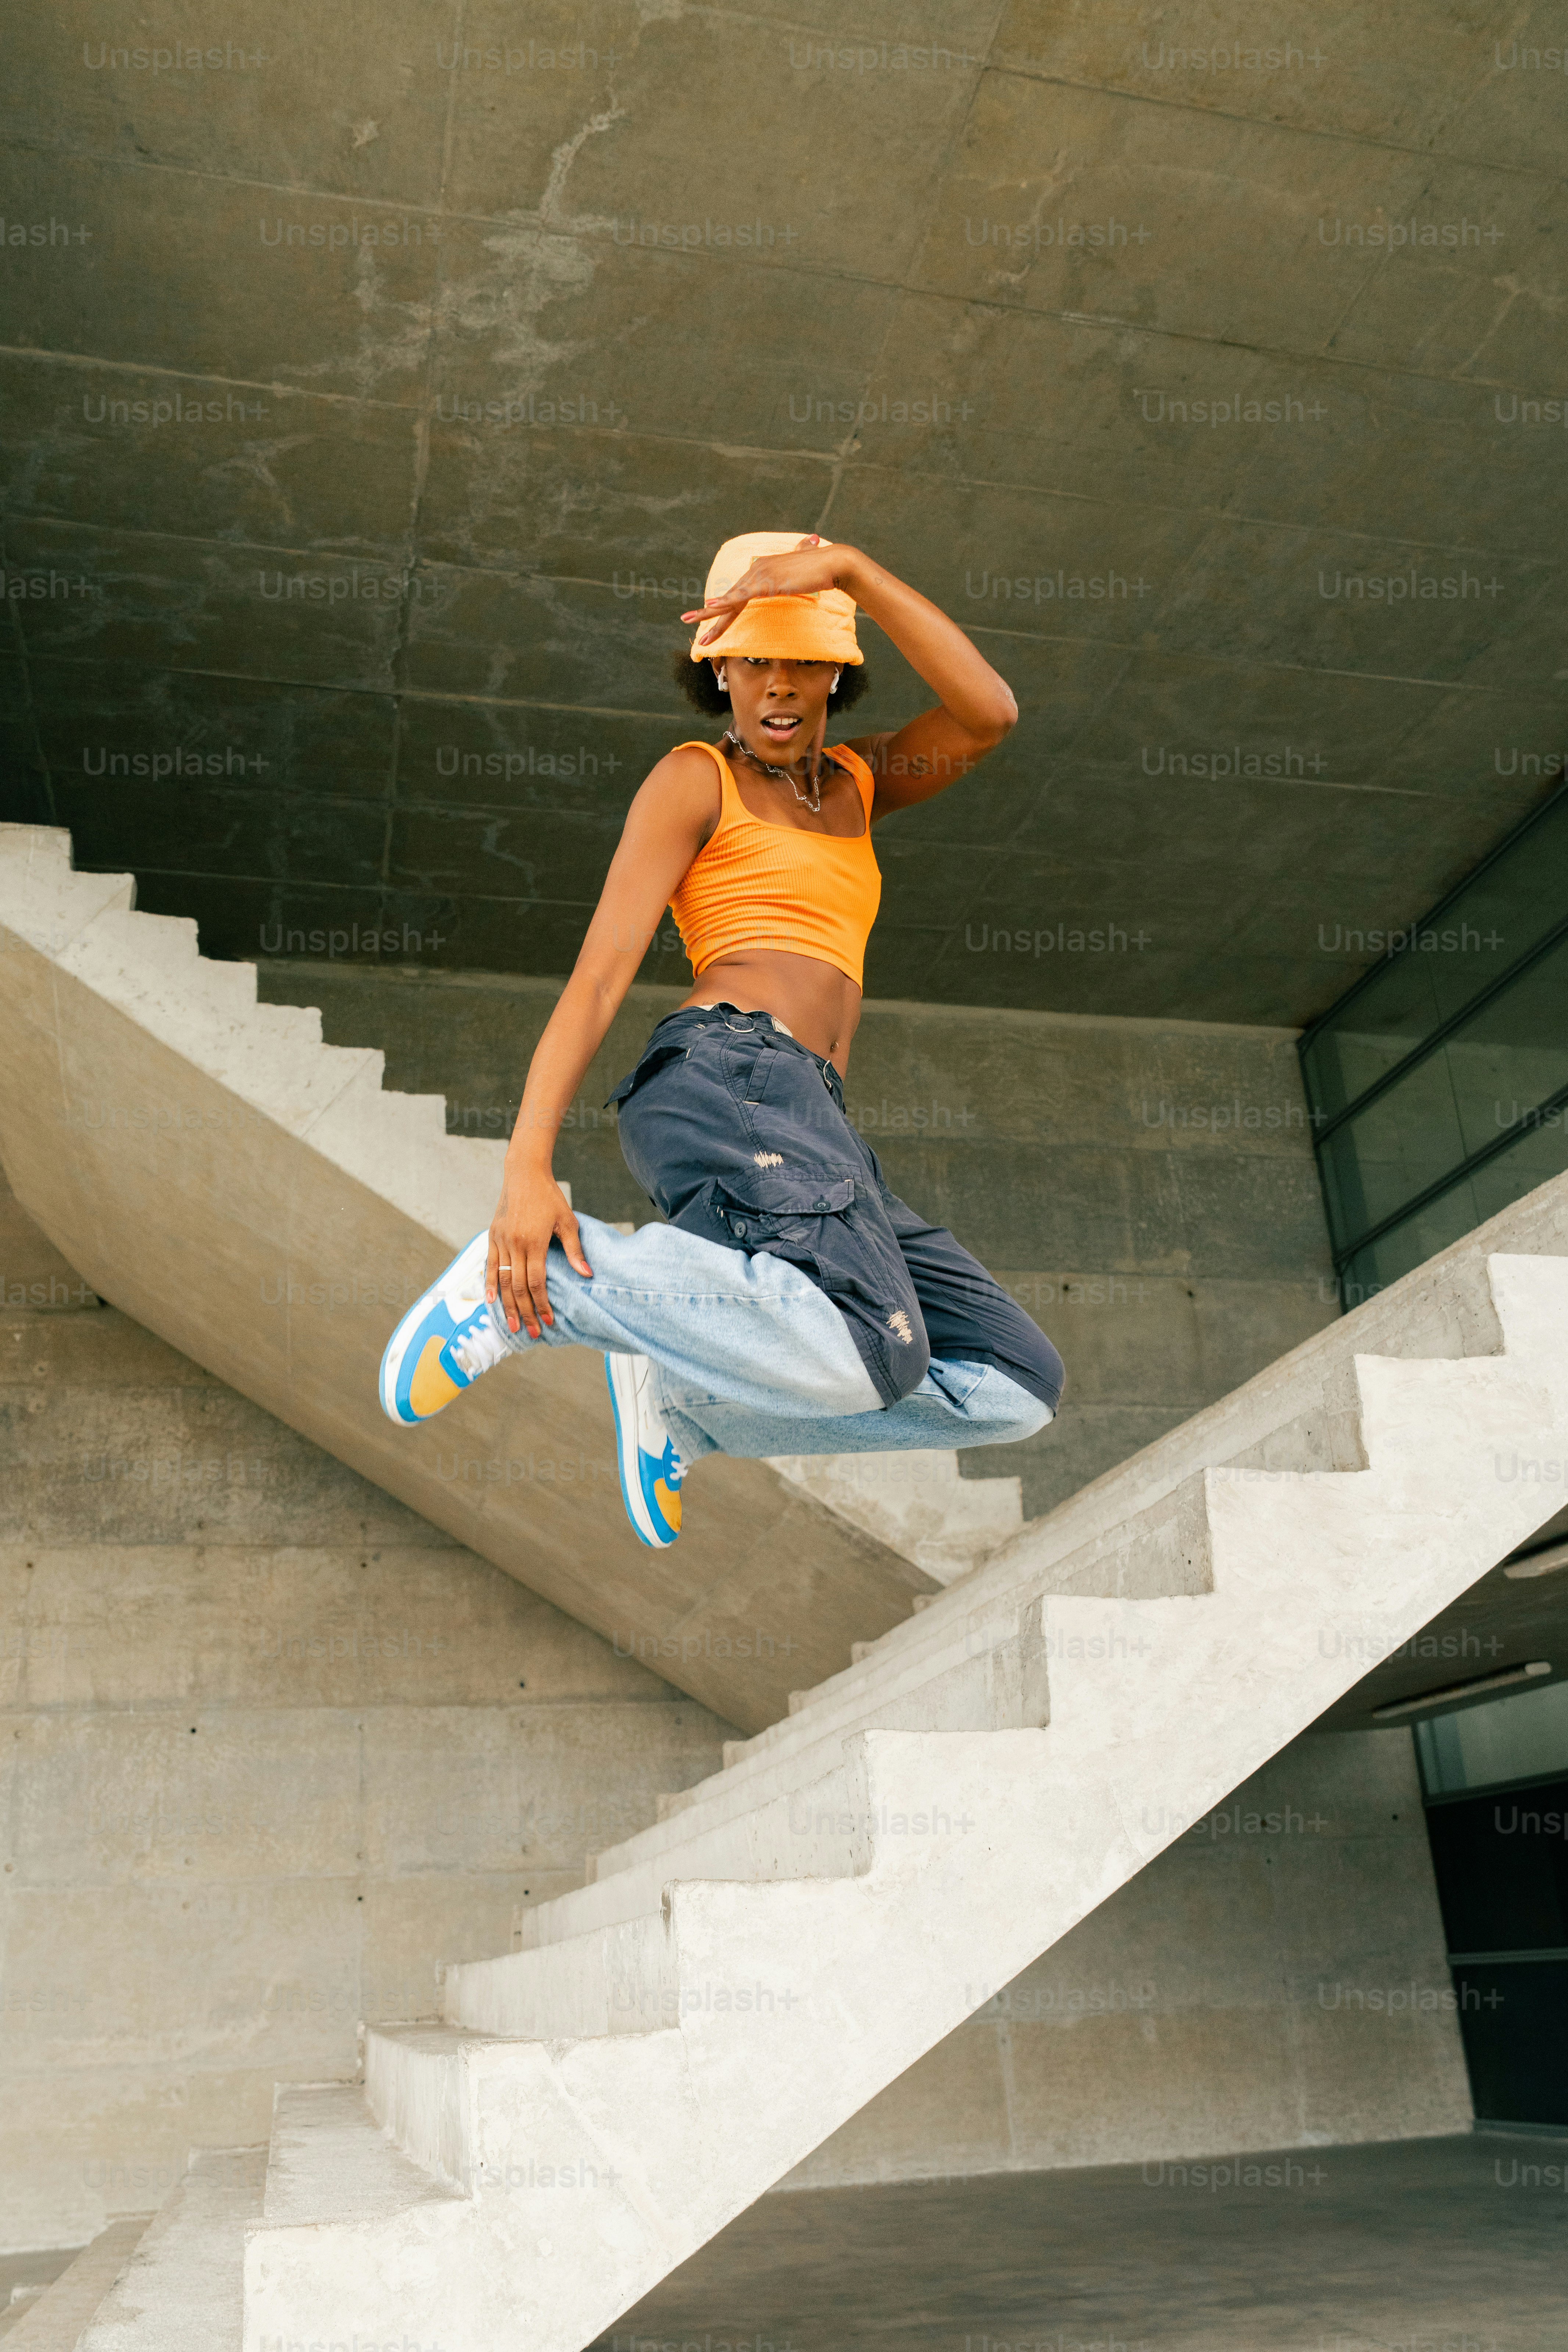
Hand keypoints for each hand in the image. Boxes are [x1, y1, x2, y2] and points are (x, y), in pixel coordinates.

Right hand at [486, 1169, 591, 1339]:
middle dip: (525, 1312)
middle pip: (517, 1287)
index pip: (536, 1282)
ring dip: (507, 1305)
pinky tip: (490, 1300)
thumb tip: (586, 1275)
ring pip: (501, 1280)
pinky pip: (488, 1264)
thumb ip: (574, 1250)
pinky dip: (489, 1284)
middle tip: (530, 1332)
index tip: (548, 1322)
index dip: (542, 1304)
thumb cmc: (550, 1197)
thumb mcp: (567, 1221)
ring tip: (512, 1325)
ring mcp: (500, 1240)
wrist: (524, 1174)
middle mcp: (514, 1243)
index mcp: (534, 1242)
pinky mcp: (492, 1236)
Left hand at [681, 536, 860, 646]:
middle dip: (708, 613)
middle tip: (688, 621)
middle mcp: (757, 569)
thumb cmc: (824, 566)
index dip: (723, 606)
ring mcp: (761, 575)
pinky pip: (742, 597)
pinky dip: (725, 602)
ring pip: (730, 598)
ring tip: (691, 621)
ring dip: (709, 613)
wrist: (834, 563)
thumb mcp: (808, 561)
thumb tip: (812, 540)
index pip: (738, 593)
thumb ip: (804, 551)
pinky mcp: (767, 583)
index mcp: (763, 569)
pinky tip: (711, 607)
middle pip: (729, 597)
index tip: (708, 618)